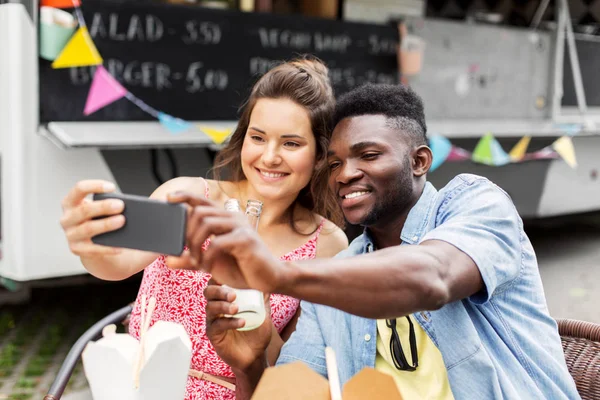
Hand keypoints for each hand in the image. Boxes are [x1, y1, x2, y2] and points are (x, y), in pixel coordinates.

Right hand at [60, 180, 124, 257]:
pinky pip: (93, 249)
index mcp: (72, 202)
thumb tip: (157, 196)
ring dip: (105, 224)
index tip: (112, 187)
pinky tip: (121, 246)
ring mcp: (71, 235)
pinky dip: (107, 247)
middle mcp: (67, 218)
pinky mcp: (77, 249)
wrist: (96, 247)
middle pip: (84, 210)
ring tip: (122, 221)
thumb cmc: (102, 221)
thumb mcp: (104, 208)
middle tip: (121, 206)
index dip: (94, 186)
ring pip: (88, 228)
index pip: (79, 188)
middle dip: (103, 206)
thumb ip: (121, 199)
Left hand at [167, 192, 284, 292]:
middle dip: (186, 233)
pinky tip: (207, 267)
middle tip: (186, 253)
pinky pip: (217, 243)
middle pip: (199, 212)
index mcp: (225, 218)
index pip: (202, 201)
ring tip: (196, 262)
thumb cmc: (242, 268)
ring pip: (207, 223)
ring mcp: (241, 226)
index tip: (168, 198)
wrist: (268, 278)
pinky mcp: (246, 239)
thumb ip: (191, 259)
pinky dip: (206, 257)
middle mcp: (233, 217)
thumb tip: (168, 259)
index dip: (185, 196)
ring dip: (195, 245)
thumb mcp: (211, 263)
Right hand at [204, 283, 271, 371]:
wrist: (255, 355)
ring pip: (210, 308)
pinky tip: (242, 322)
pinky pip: (217, 325)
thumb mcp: (263, 312)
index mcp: (225, 298)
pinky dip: (229, 322)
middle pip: (208, 292)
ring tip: (237, 309)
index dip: (219, 277)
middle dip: (219, 291)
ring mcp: (213, 321)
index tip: (230, 274)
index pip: (217, 282)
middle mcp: (216, 307)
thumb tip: (268, 281)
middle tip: (233, 295)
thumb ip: (264, 298)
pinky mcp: (213, 335)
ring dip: (223, 306)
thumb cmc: (257, 332)